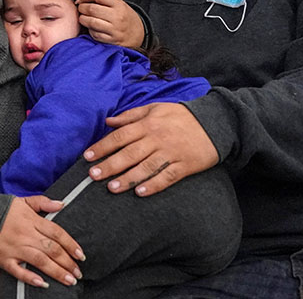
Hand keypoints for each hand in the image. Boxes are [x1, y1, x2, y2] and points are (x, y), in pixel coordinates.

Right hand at [0, 195, 84, 288]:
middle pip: (51, 249)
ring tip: (69, 280)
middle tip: (78, 272)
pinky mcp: (3, 258)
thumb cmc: (0, 208)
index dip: (70, 244)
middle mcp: (25, 234)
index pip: (56, 232)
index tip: (80, 255)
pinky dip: (30, 278)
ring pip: (39, 261)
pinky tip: (42, 284)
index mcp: (31, 220)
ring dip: (56, 271)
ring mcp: (14, 247)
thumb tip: (61, 204)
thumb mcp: (22, 201)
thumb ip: (43, 202)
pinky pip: (18, 271)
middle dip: (67, 262)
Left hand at [76, 0, 143, 48]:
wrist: (138, 34)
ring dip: (83, 19)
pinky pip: (94, 34)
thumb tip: (80, 0)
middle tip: (81, 9)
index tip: (81, 0)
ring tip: (84, 18)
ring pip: (90, 22)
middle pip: (91, 8)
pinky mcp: (111, 40)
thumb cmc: (124, 18)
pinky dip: (90, 30)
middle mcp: (117, 17)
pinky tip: (92, 28)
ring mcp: (115, 30)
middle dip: (82, 8)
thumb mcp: (119, 4)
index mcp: (119, 5)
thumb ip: (102, 0)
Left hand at [83, 103, 218, 195]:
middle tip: (93, 175)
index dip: (103, 146)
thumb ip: (130, 116)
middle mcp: (157, 138)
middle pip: (130, 153)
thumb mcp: (154, 108)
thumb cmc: (180, 116)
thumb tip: (108, 121)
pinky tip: (141, 193)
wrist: (215, 122)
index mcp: (148, 124)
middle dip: (110, 165)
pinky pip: (167, 177)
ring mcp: (171, 152)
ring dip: (128, 178)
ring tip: (112, 188)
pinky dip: (154, 185)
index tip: (87, 156)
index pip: (120, 136)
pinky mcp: (185, 165)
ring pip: (146, 167)